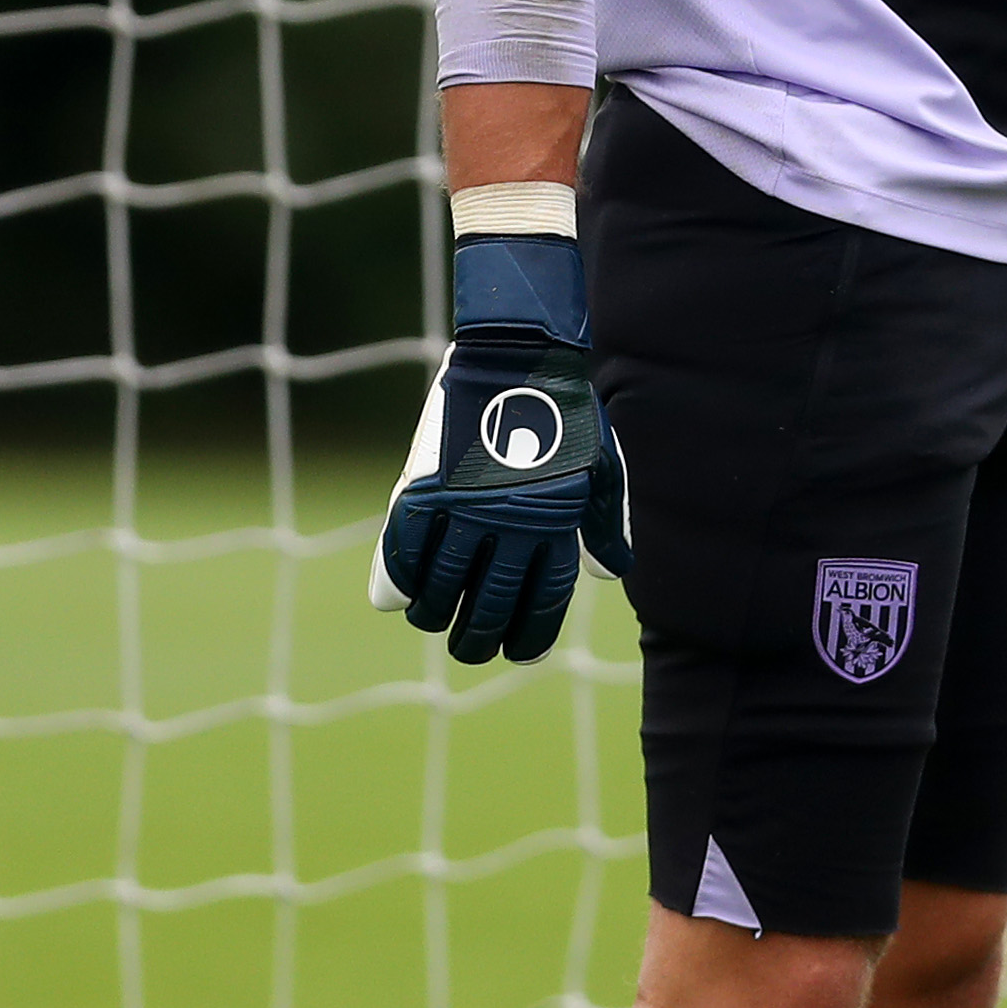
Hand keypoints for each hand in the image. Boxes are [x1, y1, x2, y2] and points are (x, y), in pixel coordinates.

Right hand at [366, 233, 629, 660]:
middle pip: (486, 608)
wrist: (518, 355)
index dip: (528, 637)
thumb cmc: (567, 413)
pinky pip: (404, 550)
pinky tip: (400, 594)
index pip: (539, 603)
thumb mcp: (600, 468)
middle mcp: (508, 524)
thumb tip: (607, 575)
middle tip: (469, 648)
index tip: (517, 652)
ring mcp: (463, 506)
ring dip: (432, 614)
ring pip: (439, 589)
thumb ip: (603, 524)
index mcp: (554, 524)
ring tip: (432, 619)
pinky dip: (398, 578)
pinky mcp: (425, 486)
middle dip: (476, 640)